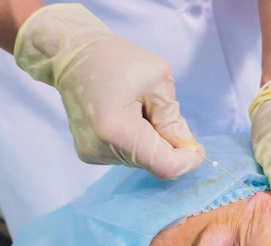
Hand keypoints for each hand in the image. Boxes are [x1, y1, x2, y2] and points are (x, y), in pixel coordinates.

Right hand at [14, 4, 203, 178]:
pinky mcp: (88, 154)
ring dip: (152, 142)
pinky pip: (126, 156)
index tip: (197, 148)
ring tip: (138, 110)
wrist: (72, 55)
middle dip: (169, 146)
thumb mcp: (158, 79)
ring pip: (141, 161)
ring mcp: (92, 154)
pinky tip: (126, 117)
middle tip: (162, 113)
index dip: (186, 161)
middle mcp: (101, 149)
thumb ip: (173, 118)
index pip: (164, 166)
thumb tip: (185, 147)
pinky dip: (136, 142)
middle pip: (153, 163)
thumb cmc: (117, 60)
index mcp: (118, 130)